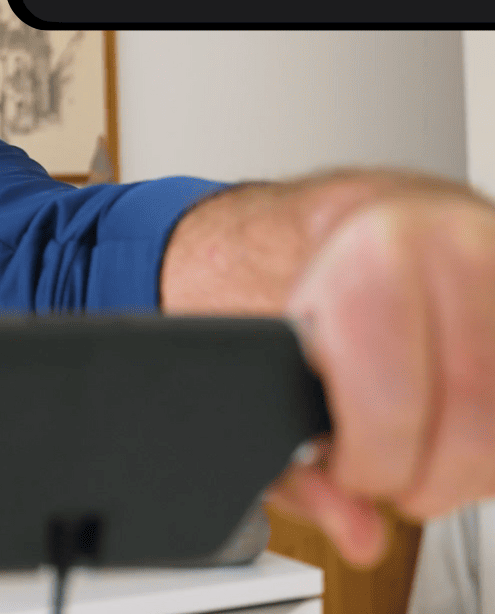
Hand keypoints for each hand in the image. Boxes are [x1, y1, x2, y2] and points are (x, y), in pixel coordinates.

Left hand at [269, 185, 494, 564]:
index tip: (347, 464)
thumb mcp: (276, 353)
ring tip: (418, 441)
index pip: (391, 400)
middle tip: (384, 468)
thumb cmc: (326, 289)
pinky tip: (458, 423)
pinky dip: (492, 448)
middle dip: (422, 477)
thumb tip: (353, 528)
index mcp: (376, 249)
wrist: (376, 221)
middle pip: (472, 429)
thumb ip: (296, 456)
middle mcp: (460, 248)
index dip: (369, 459)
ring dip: (469, 468)